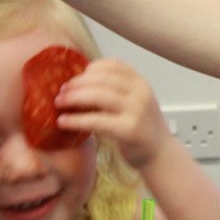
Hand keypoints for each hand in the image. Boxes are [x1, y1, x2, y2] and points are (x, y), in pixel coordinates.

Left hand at [54, 59, 172, 168]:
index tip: (75, 77)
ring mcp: (137, 111)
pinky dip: (76, 120)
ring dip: (74, 98)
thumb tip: (81, 81)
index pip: (113, 65)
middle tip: (60, 91)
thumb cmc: (142, 128)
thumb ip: (117, 90)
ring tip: (59, 103)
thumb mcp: (135, 102)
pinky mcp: (129, 130)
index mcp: (141, 83)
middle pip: (102, 79)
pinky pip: (96, 120)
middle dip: (77, 83)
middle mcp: (140, 93)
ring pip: (98, 96)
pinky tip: (63, 122)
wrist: (160, 154)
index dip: (90, 68)